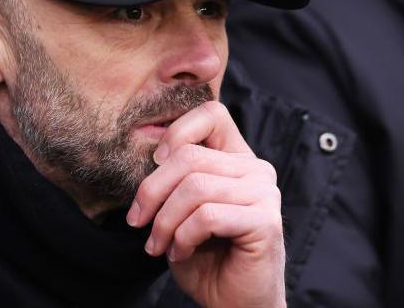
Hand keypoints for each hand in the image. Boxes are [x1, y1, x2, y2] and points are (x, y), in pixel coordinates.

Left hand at [126, 101, 285, 307]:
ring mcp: (264, 193)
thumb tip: (147, 153)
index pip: (211, 114)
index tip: (152, 163)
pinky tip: (181, 253)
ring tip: (159, 245)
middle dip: (152, 191)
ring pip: (194, 187)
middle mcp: (255, 169)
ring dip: (164, 221)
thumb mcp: (180, 209)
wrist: (233, 305)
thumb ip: (173, 178)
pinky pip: (207, 216)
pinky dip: (183, 237)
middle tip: (138, 222)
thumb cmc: (205, 256)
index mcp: (236, 158)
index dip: (176, 132)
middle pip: (190, 157)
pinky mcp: (265, 221)